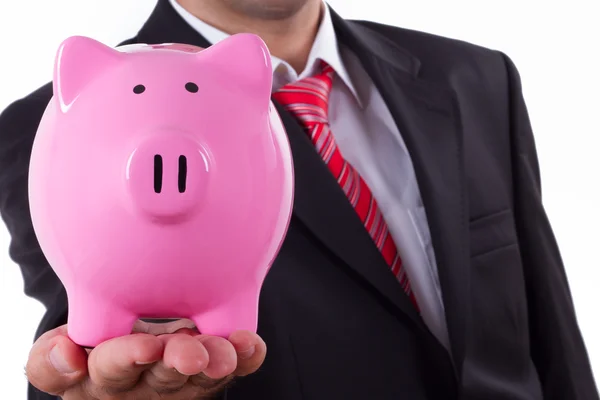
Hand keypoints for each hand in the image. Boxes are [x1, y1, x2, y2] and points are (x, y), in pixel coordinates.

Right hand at [25, 319, 266, 398]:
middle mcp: (140, 386)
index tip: (144, 345)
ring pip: (197, 378)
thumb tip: (64, 353)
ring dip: (213, 363)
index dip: (123, 358)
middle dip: (175, 364)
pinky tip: (250, 345)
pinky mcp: (209, 376)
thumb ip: (54, 353)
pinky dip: (244, 357)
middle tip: (191, 354)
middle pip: (158, 378)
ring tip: (225, 354)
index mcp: (99, 376)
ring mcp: (179, 385)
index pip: (107, 369)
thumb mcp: (71, 343)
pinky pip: (230, 370)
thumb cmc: (100, 339)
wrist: (138, 343)